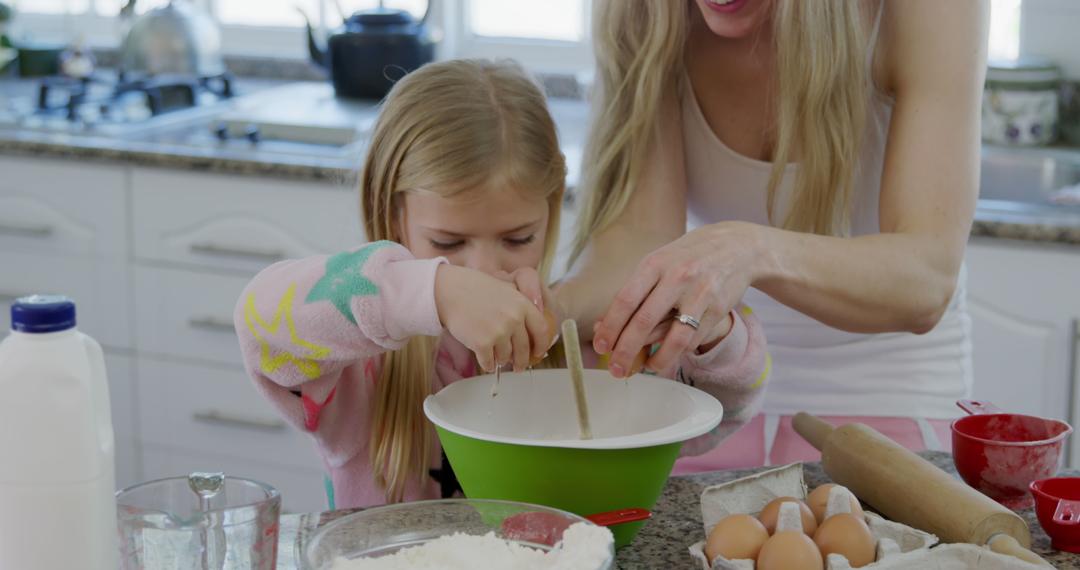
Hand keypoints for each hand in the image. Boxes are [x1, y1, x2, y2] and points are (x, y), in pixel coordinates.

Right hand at [435, 265, 547, 372]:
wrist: (450, 291)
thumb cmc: (475, 289)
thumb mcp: (506, 289)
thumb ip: (521, 306)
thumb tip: (532, 332)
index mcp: (523, 304)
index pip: (542, 330)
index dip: (541, 345)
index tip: (538, 353)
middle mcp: (514, 318)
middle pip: (524, 349)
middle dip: (521, 361)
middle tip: (518, 367)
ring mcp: (499, 332)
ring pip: (506, 357)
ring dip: (501, 360)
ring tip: (496, 357)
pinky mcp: (482, 343)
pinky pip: (489, 362)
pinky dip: (487, 364)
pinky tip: (485, 361)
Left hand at [592, 222, 759, 376]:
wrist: (737, 247)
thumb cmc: (687, 258)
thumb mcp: (659, 263)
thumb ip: (635, 290)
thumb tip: (605, 325)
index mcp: (655, 264)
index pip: (625, 300)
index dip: (610, 327)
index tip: (600, 346)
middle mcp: (677, 277)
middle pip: (644, 321)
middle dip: (626, 350)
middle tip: (615, 368)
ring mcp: (700, 294)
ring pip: (674, 338)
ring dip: (657, 360)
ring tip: (646, 368)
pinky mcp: (718, 309)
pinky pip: (693, 339)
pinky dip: (678, 352)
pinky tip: (668, 355)